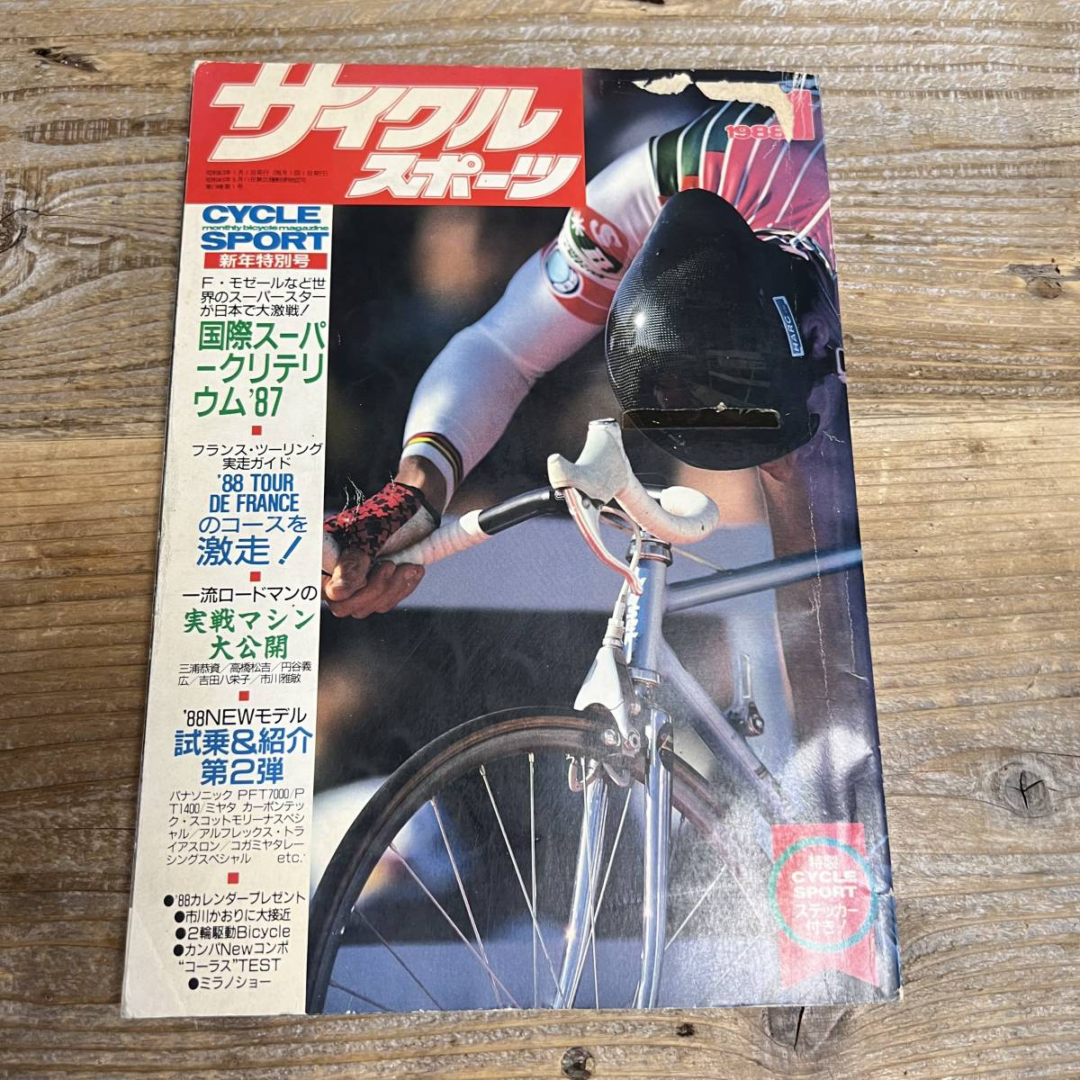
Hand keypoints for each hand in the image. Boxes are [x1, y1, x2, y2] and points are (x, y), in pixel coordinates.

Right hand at [321, 458, 444, 618]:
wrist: (419, 507)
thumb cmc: (391, 510)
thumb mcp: (372, 532)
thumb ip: (354, 561)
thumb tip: (338, 592)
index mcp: (326, 552)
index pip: (321, 587)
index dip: (343, 590)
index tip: (366, 577)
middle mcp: (337, 568)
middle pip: (342, 605)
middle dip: (373, 591)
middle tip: (391, 566)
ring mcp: (357, 579)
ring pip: (366, 607)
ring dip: (392, 589)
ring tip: (408, 566)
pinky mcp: (378, 585)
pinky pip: (384, 602)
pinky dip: (401, 589)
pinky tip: (413, 570)